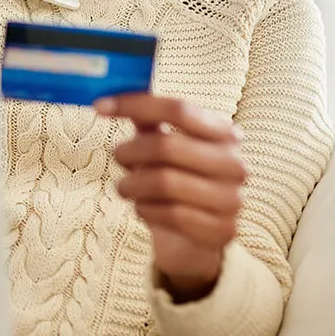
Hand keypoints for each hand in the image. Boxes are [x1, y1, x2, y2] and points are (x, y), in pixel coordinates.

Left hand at [98, 93, 247, 302]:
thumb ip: (147, 122)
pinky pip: (171, 214)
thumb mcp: (163, 148)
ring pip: (165, 182)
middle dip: (130, 151)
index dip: (136, 104)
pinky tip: (143, 208)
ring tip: (125, 187)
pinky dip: (146, 210)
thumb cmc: (176, 182)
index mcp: (224, 133)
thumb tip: (112, 96)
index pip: (179, 109)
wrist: (194, 239)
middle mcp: (234, 164)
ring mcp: (232, 199)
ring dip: (132, 184)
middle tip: (117, 156)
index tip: (100, 106)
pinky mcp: (222, 230)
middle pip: (167, 145)